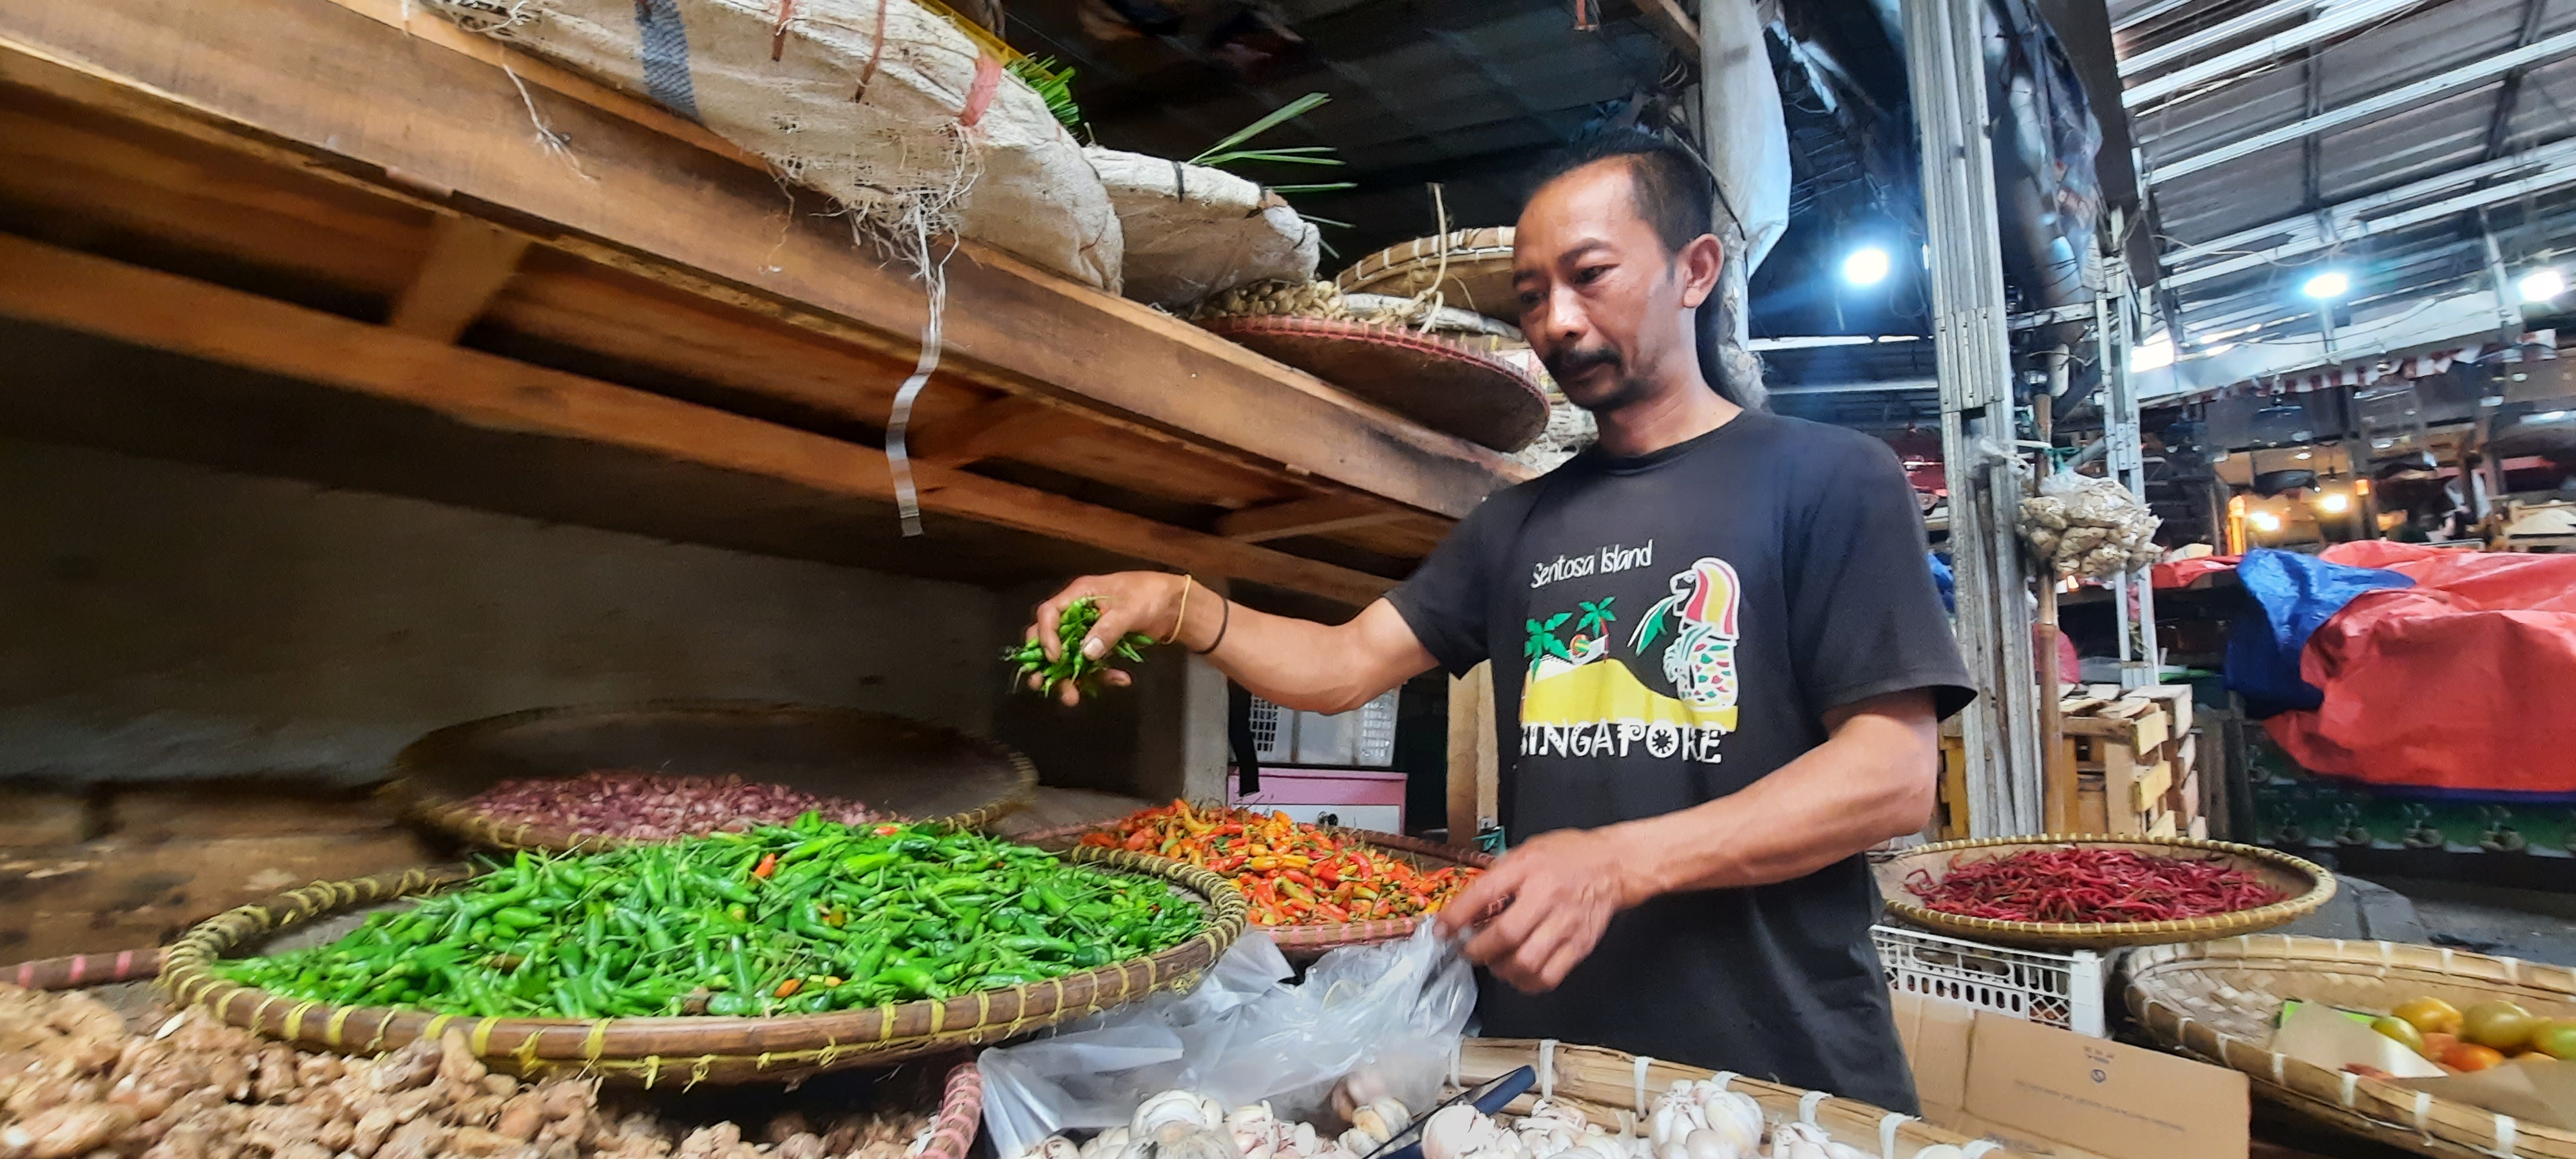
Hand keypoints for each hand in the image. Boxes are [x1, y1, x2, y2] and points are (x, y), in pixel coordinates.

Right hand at [1024, 572, 1191, 704]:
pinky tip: (1120, 680)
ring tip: (1073, 698)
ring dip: (1069, 678)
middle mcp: (1078, 614)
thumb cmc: (1150, 596)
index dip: (1046, 636)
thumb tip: (1086, 653)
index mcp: (1079, 595)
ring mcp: (1089, 632)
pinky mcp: (1101, 646)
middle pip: (1051, 639)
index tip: (1054, 658)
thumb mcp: (1129, 610)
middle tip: (1043, 684)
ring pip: (1069, 658)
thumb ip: (1107, 630)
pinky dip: (1101, 677)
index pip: (1049, 614)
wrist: (1174, 605)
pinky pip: (1093, 665)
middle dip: (1047, 664)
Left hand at [1433, 827, 1640, 992]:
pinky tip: (1519, 973)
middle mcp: (1547, 897)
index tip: (1441, 930)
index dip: (1457, 916)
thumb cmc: (1567, 856)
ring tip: (1495, 962)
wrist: (1613, 865)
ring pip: (1526, 962)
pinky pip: (1548, 977)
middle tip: (1470, 950)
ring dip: (1501, 969)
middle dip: (1478, 950)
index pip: (1484, 893)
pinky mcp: (1579, 946)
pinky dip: (1526, 982)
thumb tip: (1466, 906)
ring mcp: (1565, 925)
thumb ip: (1499, 876)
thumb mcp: (1527, 851)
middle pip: (1505, 935)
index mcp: (1529, 868)